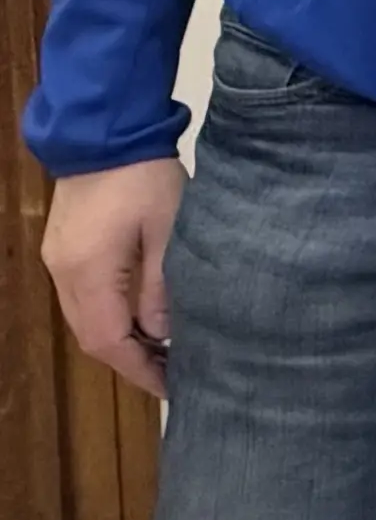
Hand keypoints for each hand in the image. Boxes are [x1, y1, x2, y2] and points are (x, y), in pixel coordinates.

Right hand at [42, 157, 181, 401]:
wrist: (106, 131)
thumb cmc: (146, 179)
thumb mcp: (169, 234)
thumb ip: (162, 288)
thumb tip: (161, 336)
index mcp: (88, 272)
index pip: (108, 341)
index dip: (139, 370)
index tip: (172, 388)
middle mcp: (64, 273)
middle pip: (91, 336)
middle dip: (130, 360)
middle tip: (172, 375)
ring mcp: (59, 260)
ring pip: (85, 319)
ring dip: (119, 340)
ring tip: (162, 352)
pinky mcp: (64, 248)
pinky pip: (84, 298)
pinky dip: (110, 316)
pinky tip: (140, 318)